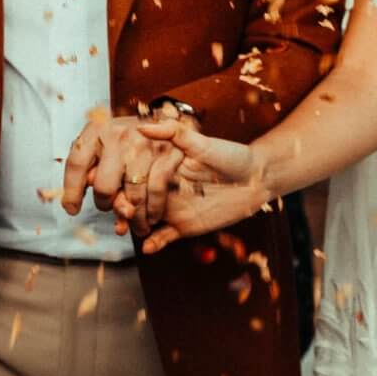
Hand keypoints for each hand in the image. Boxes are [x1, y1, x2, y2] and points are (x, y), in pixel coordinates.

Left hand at [60, 113, 186, 235]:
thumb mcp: (99, 148)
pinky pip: (156, 191)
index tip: (72, 209)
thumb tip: (74, 206)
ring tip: (132, 224)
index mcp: (96, 130)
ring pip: (133, 194)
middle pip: (104, 186)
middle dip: (104, 204)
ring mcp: (143, 143)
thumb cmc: (121, 141)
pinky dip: (153, 209)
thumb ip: (89, 174)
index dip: (71, 192)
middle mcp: (118, 134)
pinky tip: (150, 216)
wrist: (157, 121)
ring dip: (133, 216)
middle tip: (107, 207)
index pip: (76, 164)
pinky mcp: (166, 152)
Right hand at [126, 119, 274, 254]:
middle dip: (128, 206)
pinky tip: (148, 247)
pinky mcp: (183, 225)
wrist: (258, 179)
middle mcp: (163, 186)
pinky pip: (163, 237)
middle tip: (126, 212)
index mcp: (162, 165)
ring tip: (136, 230)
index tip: (119, 187)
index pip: (137, 174)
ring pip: (144, 218)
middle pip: (135, 198)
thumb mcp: (204, 142)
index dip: (128, 182)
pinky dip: (154, 243)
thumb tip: (141, 128)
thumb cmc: (232, 156)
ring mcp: (172, 206)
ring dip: (137, 225)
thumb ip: (174, 133)